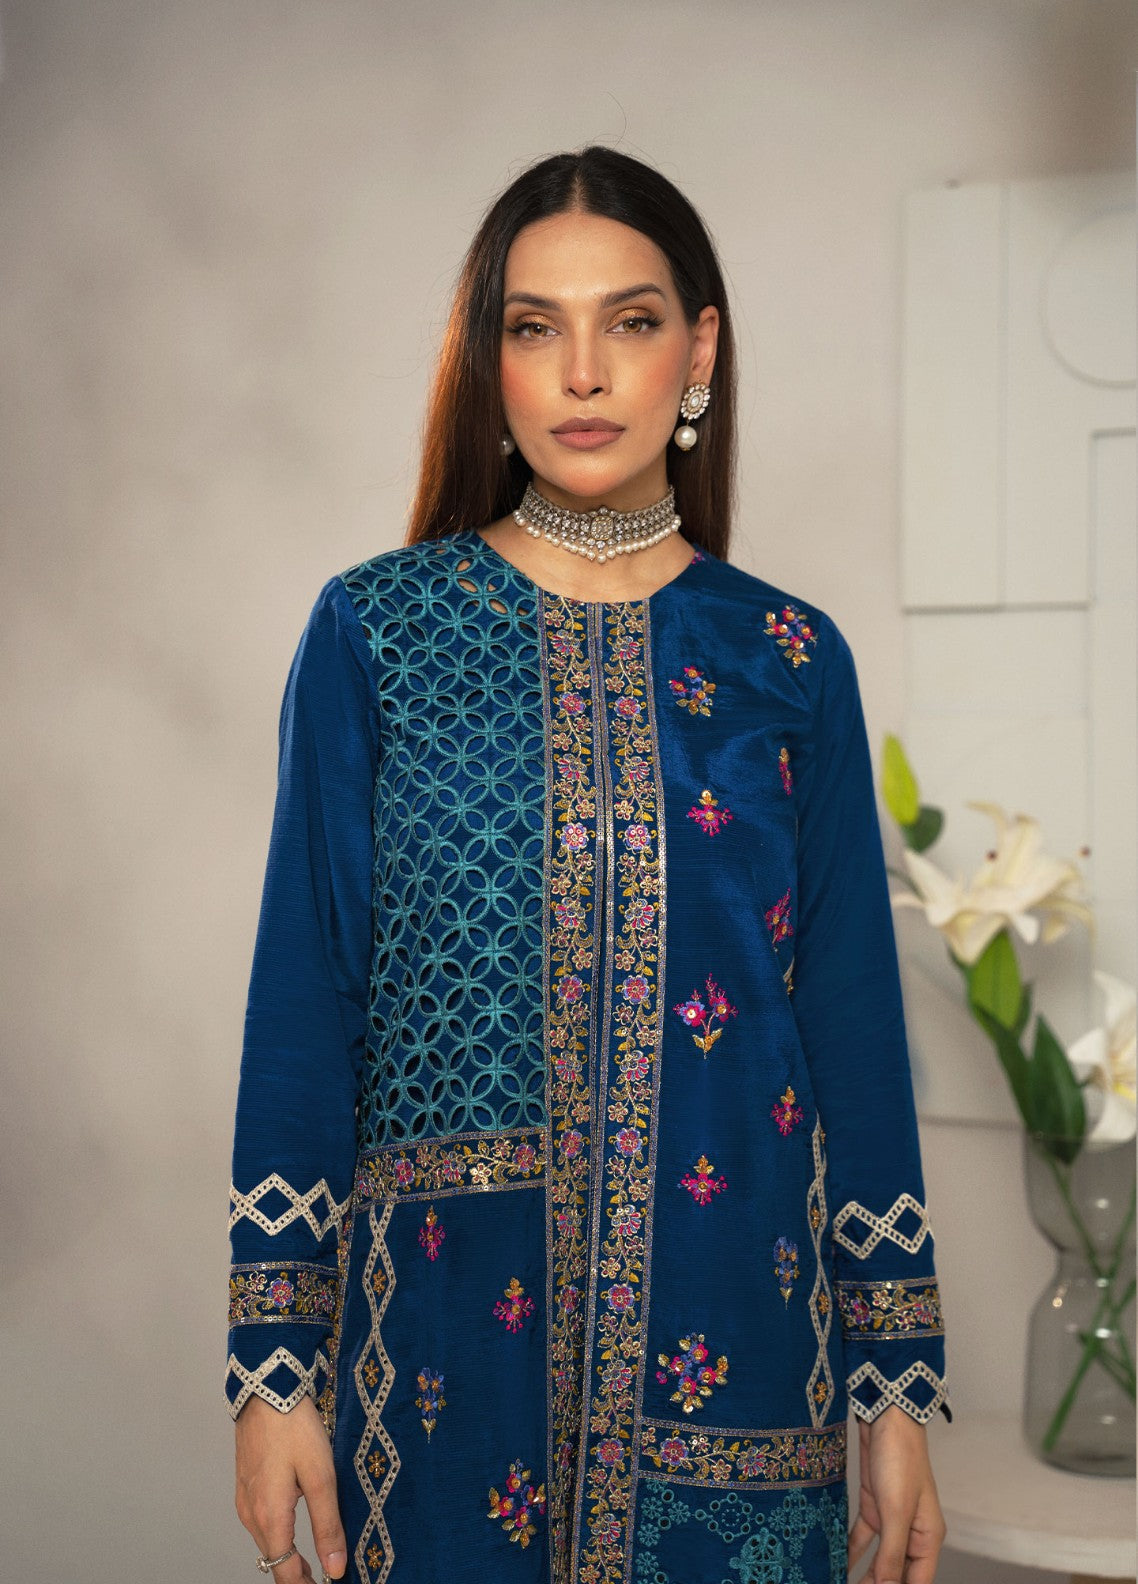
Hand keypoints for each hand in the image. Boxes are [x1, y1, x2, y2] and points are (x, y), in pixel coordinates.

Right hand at [235, 1393, 347, 1581]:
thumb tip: (334, 1568)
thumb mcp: (321, 1476)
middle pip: (273, 1559)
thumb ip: (327, 1525)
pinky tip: (294, 1525)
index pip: (283, 1571)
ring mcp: (245, 1498)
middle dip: (296, 1573)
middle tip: (324, 1574)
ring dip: (286, 1553)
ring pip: (266, 1540)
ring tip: (313, 1560)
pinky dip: (277, 1533)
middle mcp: (251, 1514)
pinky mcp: (245, 1484)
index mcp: (270, 1517)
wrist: (266, 1389)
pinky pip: (260, 1520)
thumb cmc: (295, 1428)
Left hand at [848, 1405, 946, 1582]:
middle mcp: (912, 1533)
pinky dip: (850, 1551)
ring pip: (878, 1559)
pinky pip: (862, 1538)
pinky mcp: (874, 1505)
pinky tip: (835, 1563)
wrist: (886, 1415)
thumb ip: (892, 1555)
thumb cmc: (900, 1459)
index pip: (917, 1583)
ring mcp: (892, 1519)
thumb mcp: (896, 1512)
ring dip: (862, 1575)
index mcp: (927, 1538)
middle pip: (897, 1574)